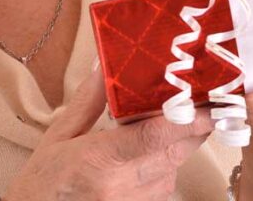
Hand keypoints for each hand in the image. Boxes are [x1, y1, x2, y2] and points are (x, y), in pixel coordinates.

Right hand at [2, 67, 212, 200]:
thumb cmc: (43, 180)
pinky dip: (166, 169)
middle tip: (207, 103)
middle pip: (174, 153)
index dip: (185, 120)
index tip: (209, 105)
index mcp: (99, 160)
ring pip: (174, 171)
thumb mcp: (59, 134)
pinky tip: (152, 157)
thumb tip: (106, 64)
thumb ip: (89, 100)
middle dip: (195, 128)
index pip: (152, 137)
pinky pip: (165, 189)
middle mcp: (120, 187)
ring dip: (179, 148)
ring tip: (173, 126)